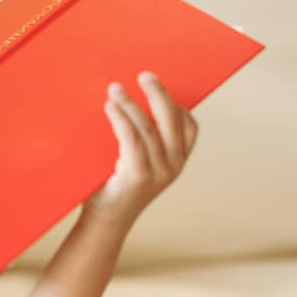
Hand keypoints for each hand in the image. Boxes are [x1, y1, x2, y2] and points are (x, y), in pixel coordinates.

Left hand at [83, 71, 197, 226]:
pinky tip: (110, 107)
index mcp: (178, 161)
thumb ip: (144, 138)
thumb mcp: (139, 160)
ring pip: (148, 127)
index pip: (190, 126)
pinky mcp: (139, 177)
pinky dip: (121, 119)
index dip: (175, 103)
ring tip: (115, 89)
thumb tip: (130, 98)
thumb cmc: (117, 185)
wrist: (106, 220)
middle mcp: (174, 166)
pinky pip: (132, 139)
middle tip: (143, 75)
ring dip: (131, 103)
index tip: (154, 85)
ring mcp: (159, 173)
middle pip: (172, 119)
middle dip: (158, 93)